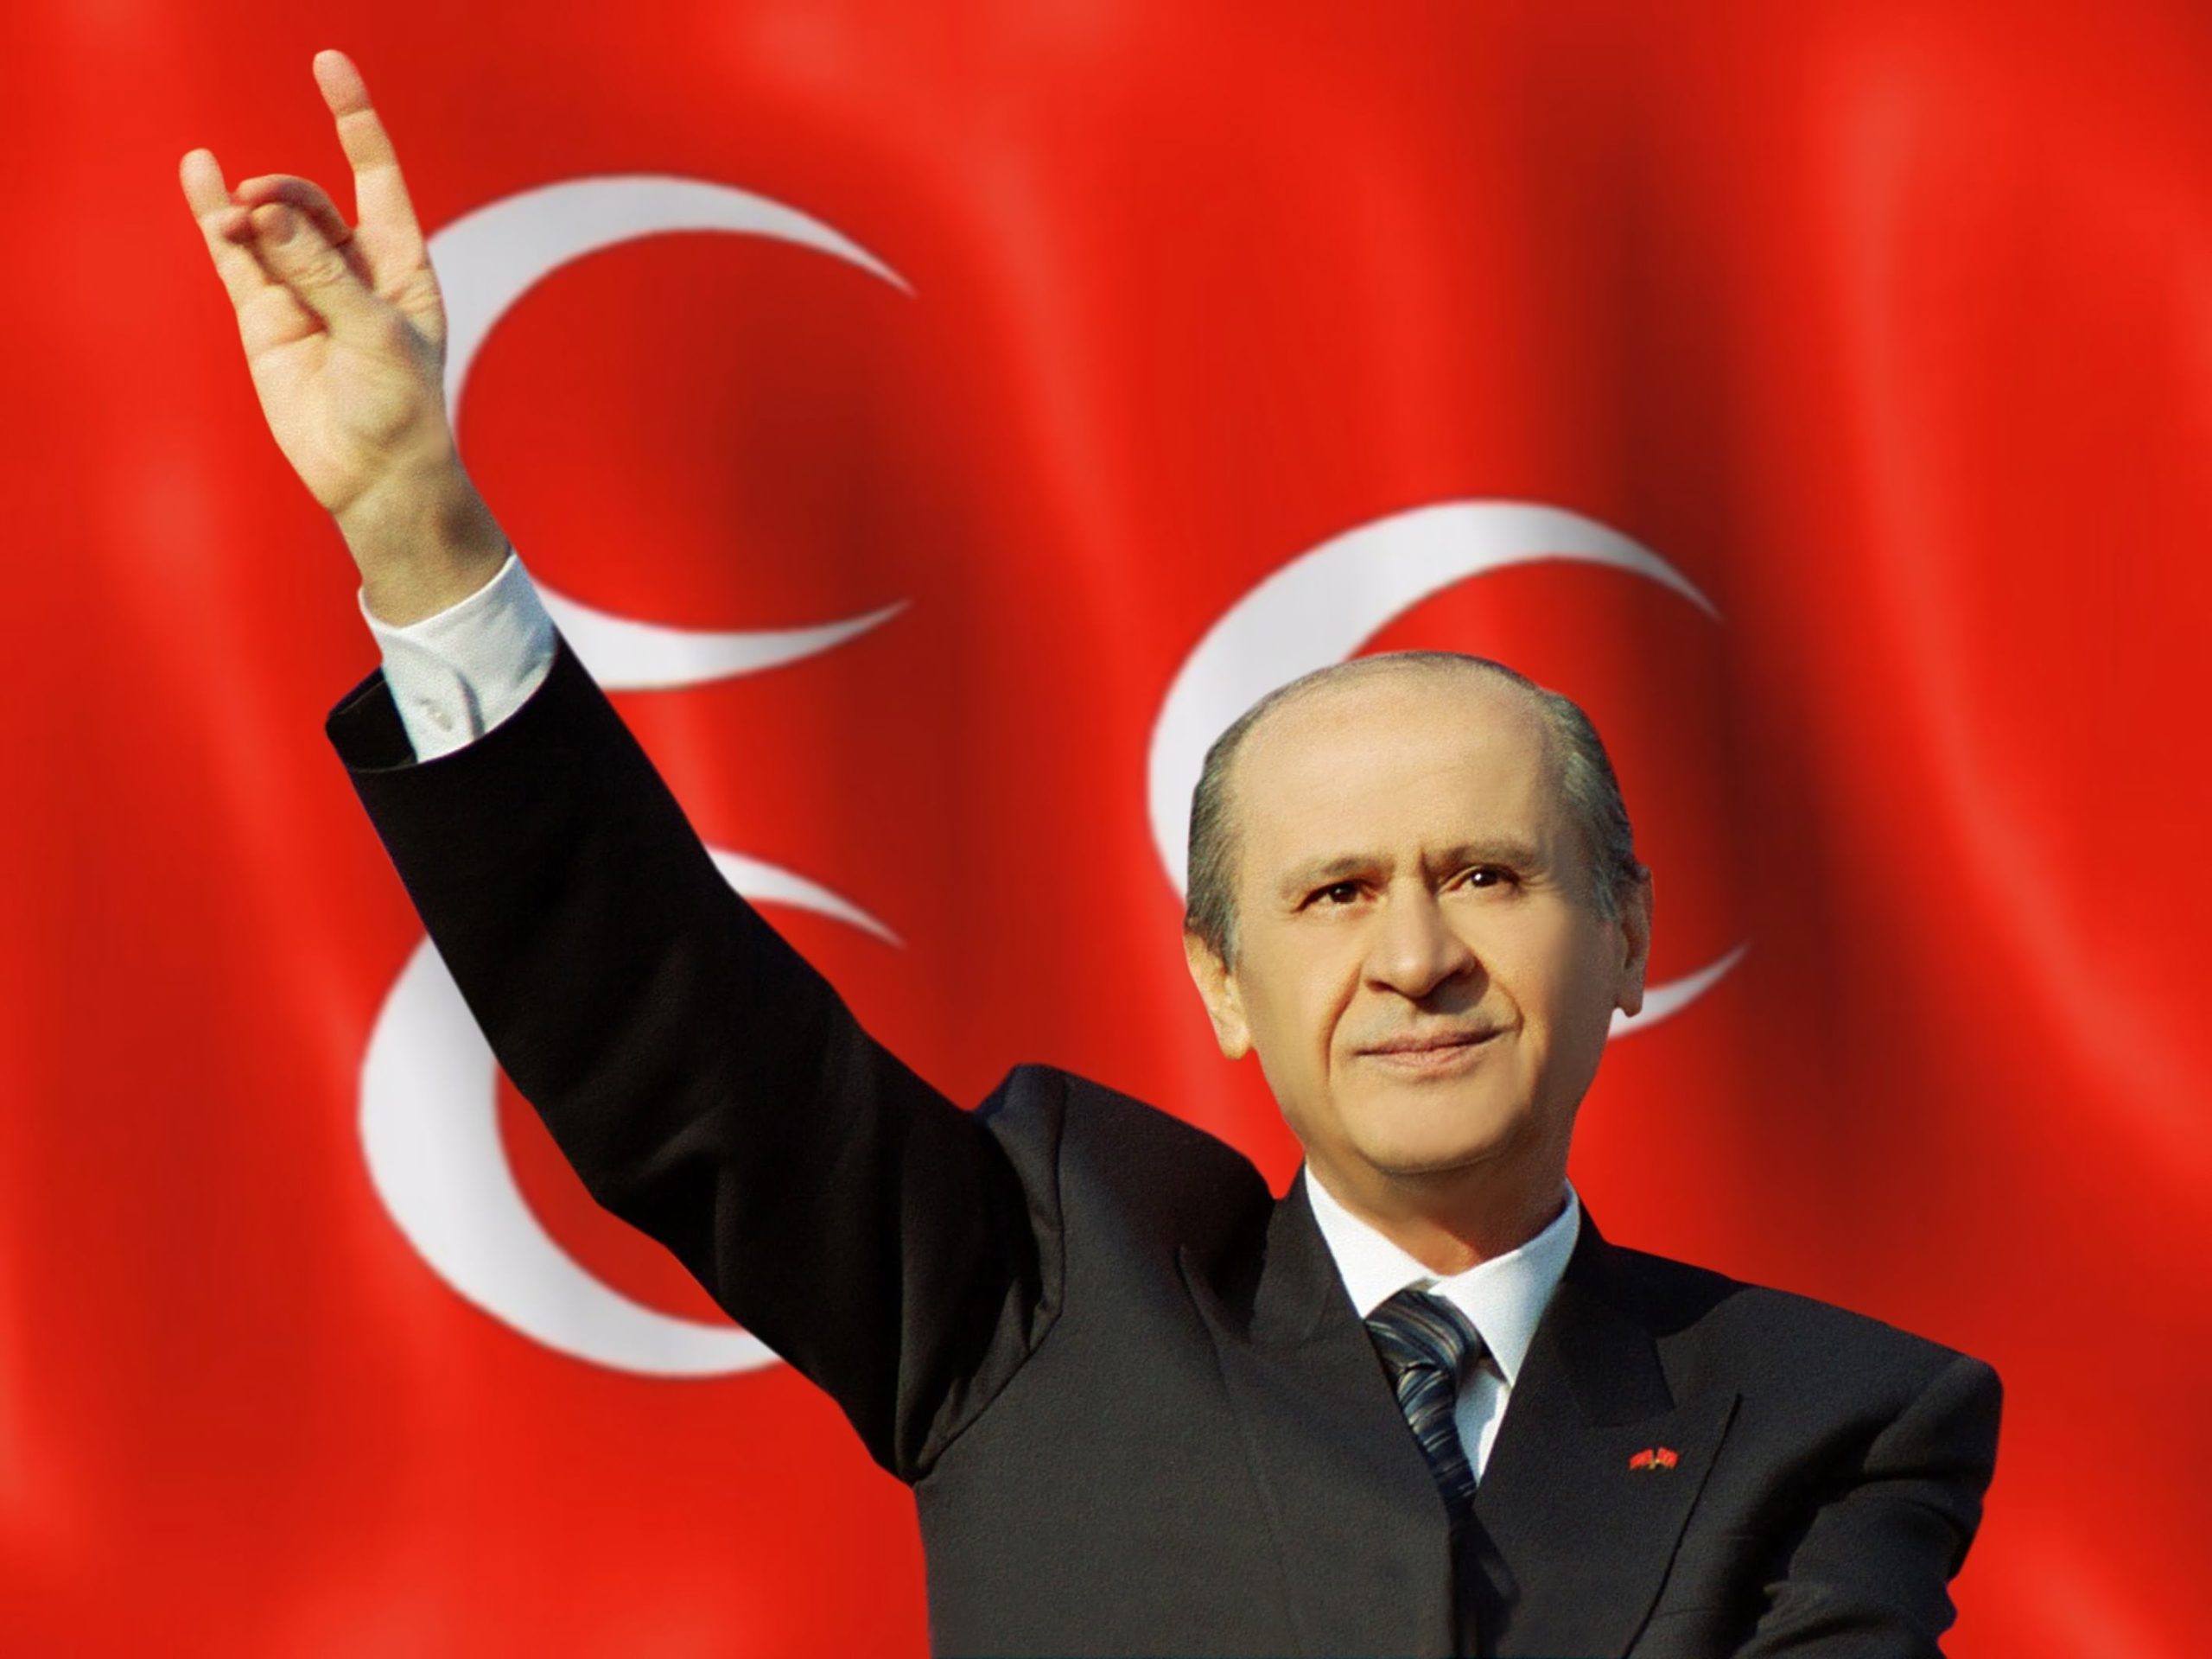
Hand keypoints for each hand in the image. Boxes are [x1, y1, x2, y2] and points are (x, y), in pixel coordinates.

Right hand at [181, 49, 505, 617]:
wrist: (377, 478)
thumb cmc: (401, 408)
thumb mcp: (374, 333)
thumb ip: (321, 273)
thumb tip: (265, 212)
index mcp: (401, 266)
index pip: (378, 178)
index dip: (356, 122)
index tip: (330, 66)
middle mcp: (352, 271)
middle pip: (312, 203)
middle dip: (285, 194)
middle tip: (261, 206)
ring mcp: (305, 292)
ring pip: (270, 228)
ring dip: (248, 213)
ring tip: (234, 214)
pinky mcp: (267, 318)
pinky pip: (237, 257)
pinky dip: (215, 218)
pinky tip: (198, 175)